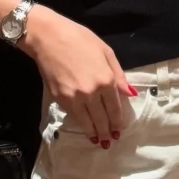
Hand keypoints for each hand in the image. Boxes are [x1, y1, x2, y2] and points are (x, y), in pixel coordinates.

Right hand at [23, 8, 135, 147]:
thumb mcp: (105, 51)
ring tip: (98, 141)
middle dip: (107, 131)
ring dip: (94, 133)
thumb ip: (119, 74)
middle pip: (102, 119)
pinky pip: (73, 116)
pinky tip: (84, 127)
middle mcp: (92, 93)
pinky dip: (80, 124)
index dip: (118, 121)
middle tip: (110, 141)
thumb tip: (129, 94)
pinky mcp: (59, 99)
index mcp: (106, 79)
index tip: (119, 130)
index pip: (115, 108)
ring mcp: (74, 98)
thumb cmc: (79, 38)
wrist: (48, 37)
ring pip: (87, 122)